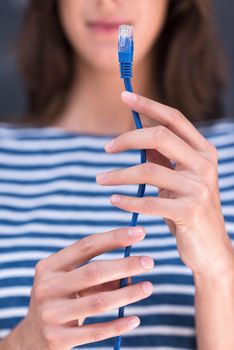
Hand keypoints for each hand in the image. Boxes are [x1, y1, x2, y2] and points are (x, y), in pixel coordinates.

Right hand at [4, 226, 153, 349]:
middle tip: (149, 261)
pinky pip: (95, 331)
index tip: (139, 232)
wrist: (31, 338)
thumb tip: (131, 271)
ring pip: (99, 301)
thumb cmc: (59, 299)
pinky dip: (118, 325)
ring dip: (128, 294)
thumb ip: (96, 274)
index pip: (86, 246)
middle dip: (125, 264)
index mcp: (49, 266)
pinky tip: (134, 319)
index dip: (114, 237)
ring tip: (148, 287)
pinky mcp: (57, 339)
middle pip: (94, 271)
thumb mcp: (68, 282)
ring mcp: (51, 314)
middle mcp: (47, 287)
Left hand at [96, 91, 233, 278]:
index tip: (124, 96)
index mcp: (204, 151)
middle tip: (106, 148)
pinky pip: (149, 201)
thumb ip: (163, 157)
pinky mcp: (190, 211)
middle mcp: (205, 164)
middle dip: (127, 138)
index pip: (174, 118)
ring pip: (149, 170)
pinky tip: (114, 199)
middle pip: (160, 136)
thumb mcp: (179, 179)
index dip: (148, 105)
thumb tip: (137, 133)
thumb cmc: (188, 210)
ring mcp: (199, 187)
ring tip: (100, 179)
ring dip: (118, 174)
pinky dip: (127, 199)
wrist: (210, 249)